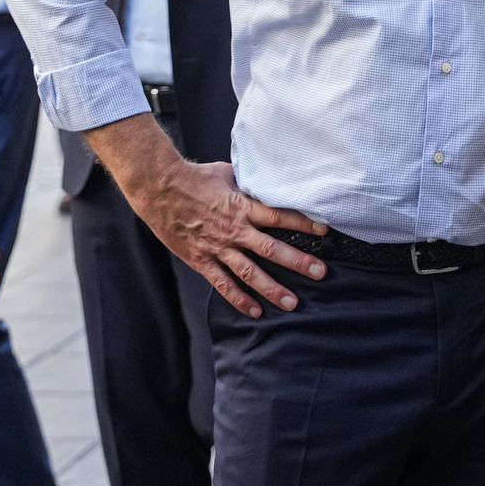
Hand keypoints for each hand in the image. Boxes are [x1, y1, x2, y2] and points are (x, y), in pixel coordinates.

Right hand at [121, 158, 328, 317]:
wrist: (159, 188)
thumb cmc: (194, 177)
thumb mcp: (227, 174)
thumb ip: (247, 185)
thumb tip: (265, 183)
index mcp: (242, 206)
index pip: (280, 216)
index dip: (304, 224)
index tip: (325, 232)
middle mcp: (234, 229)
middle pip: (271, 249)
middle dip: (298, 262)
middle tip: (320, 273)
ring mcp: (218, 247)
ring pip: (250, 272)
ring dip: (272, 288)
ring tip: (292, 302)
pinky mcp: (202, 260)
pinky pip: (223, 284)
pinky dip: (239, 299)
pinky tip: (255, 311)